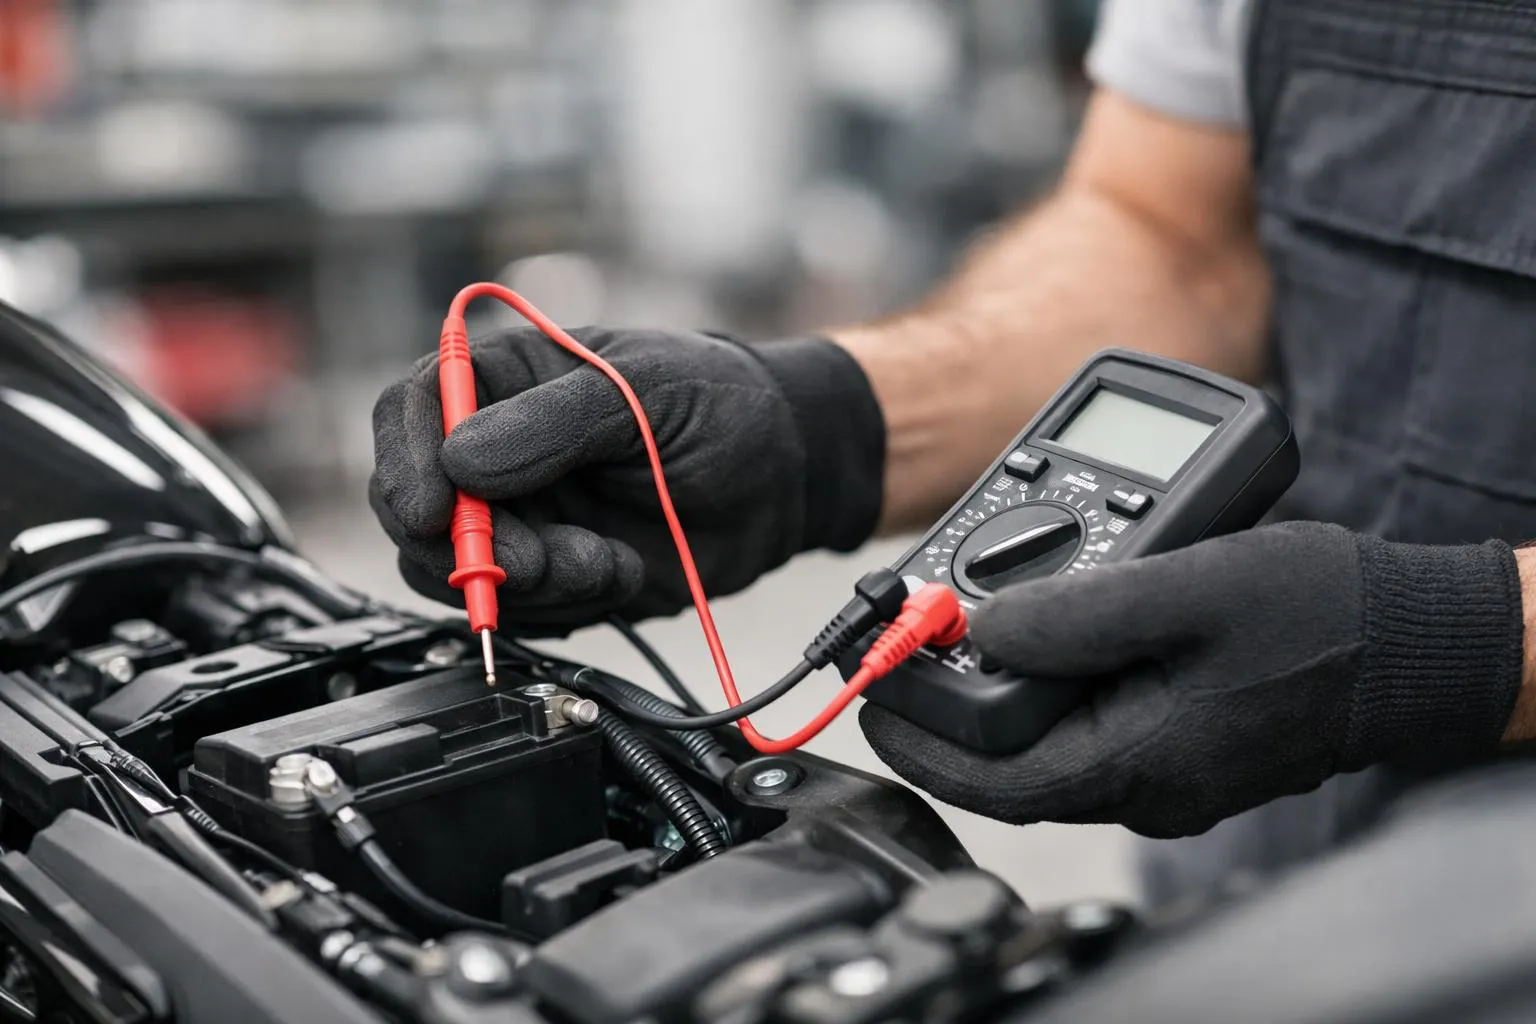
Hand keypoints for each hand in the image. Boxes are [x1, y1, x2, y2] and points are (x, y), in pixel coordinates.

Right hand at [370, 327, 882, 631]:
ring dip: (527, 581)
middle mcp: (496, 450)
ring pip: (459, 570)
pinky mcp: (550, 574)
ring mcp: (520, 516)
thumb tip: (461, 458)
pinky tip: (619, 571)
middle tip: (533, 559)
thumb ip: (555, 421)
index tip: (435, 511)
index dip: (406, 463)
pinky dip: (563, 604)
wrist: (783, 480)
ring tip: (603, 561)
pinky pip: (516, 608)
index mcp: (506, 381)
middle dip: (468, 546)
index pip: (412, 410)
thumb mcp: (644, 390)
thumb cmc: (721, 404)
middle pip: (417, 505)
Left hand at [860, 522, 1525, 837]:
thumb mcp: (1188, 591)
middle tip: (903, 647)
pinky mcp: (1179, 740)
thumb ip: (1077, 613)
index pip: (991, 780)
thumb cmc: (1319, 618)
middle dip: (945, 709)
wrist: (1411, 643)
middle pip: (1009, 762)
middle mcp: (1144, 783)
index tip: (869, 691)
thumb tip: (984, 625)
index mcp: (1136, 763)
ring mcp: (1164, 767)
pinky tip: (1039, 628)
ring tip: (957, 623)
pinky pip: (1088, 720)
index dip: (916, 738)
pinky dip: (1049, 679)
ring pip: (1047, 738)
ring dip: (997, 686)